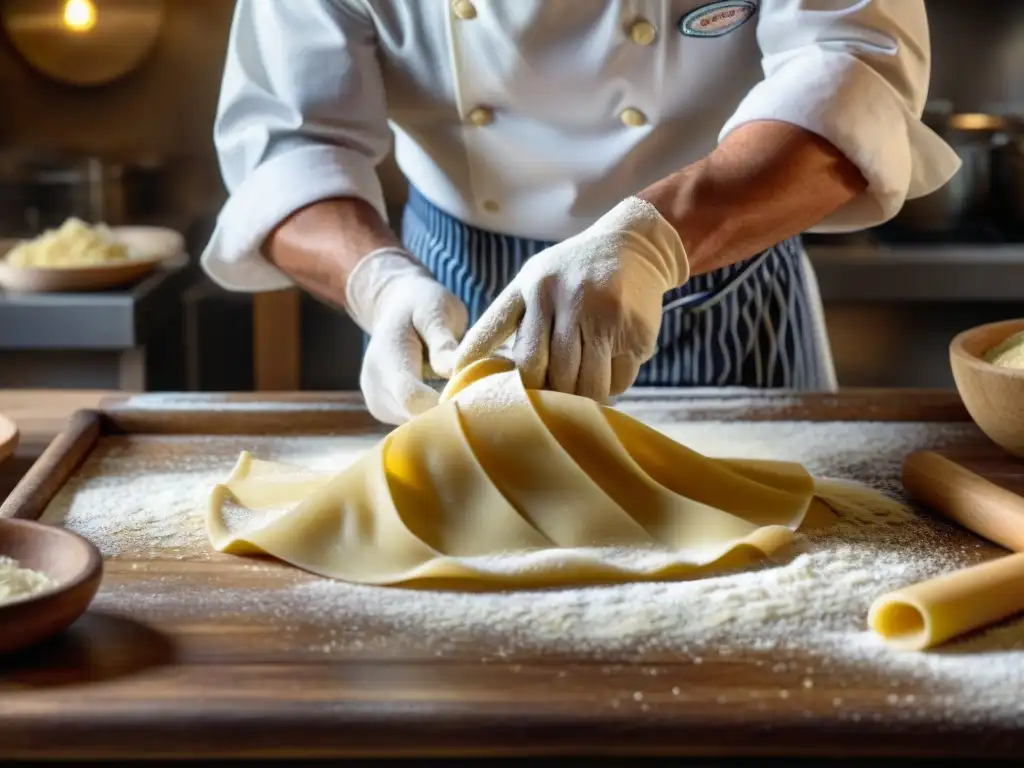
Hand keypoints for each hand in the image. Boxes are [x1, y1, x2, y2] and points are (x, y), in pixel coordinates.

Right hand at [346, 248, 466, 424]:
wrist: (394, 307)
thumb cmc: (421, 304)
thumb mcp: (436, 310)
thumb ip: (443, 342)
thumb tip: (456, 372)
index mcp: (386, 360)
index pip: (413, 399)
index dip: (446, 405)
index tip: (477, 396)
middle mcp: (376, 388)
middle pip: (416, 418)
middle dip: (450, 412)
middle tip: (480, 394)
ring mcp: (379, 404)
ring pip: (417, 425)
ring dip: (444, 414)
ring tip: (464, 390)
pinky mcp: (387, 413)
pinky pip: (415, 423)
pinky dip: (435, 414)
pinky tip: (449, 396)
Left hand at [453, 198, 688, 401]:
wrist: (633, 245)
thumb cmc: (570, 272)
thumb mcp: (529, 282)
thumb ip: (498, 322)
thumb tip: (458, 367)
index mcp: (535, 289)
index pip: (520, 354)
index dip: (510, 385)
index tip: (498, 404)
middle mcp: (569, 300)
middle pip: (551, 376)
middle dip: (548, 397)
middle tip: (547, 406)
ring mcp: (606, 316)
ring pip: (586, 386)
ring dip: (581, 400)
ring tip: (577, 397)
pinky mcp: (637, 332)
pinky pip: (618, 381)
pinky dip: (611, 386)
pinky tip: (608, 369)